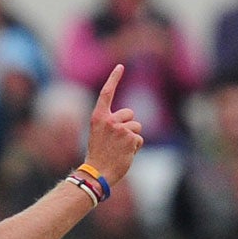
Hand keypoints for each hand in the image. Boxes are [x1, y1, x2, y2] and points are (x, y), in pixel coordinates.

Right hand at [83, 65, 144, 184]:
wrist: (98, 172)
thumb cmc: (99, 154)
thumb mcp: (100, 134)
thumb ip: (111, 123)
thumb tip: (130, 120)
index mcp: (98, 117)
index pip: (106, 93)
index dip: (114, 79)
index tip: (120, 66)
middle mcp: (109, 120)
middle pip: (130, 113)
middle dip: (129, 124)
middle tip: (118, 140)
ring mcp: (120, 129)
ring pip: (137, 127)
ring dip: (133, 137)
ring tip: (121, 149)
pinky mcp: (130, 138)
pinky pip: (140, 139)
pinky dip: (135, 147)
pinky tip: (125, 154)